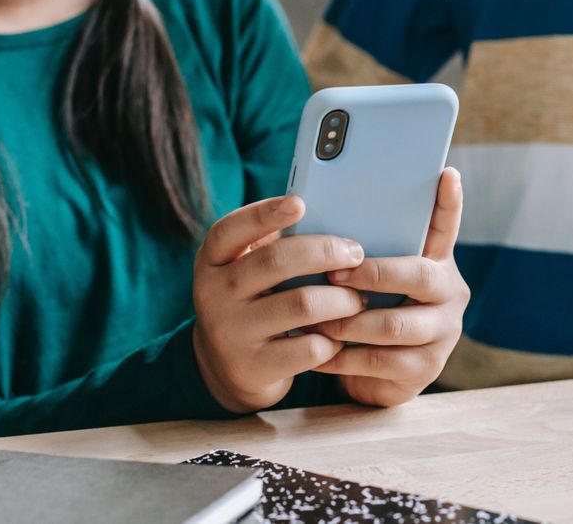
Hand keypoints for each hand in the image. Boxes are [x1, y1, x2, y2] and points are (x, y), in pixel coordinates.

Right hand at [191, 196, 366, 412]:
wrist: (226, 368)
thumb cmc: (252, 303)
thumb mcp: (247, 273)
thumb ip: (274, 247)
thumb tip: (333, 217)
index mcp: (212, 261)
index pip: (230, 230)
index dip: (264, 214)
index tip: (300, 203)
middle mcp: (214, 294)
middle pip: (276, 261)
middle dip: (326, 252)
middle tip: (356, 254)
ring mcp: (232, 333)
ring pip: (303, 304)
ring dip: (342, 298)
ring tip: (359, 298)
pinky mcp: (255, 367)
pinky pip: (310, 347)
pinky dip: (335, 339)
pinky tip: (342, 335)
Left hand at [310, 168, 468, 406]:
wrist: (374, 377)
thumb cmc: (366, 313)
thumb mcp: (369, 281)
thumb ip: (362, 253)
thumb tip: (316, 215)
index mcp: (437, 263)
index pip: (445, 227)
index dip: (448, 202)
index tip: (446, 173)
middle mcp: (450, 294)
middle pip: (419, 276)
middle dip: (372, 274)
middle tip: (333, 275)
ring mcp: (443, 333)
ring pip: (394, 324)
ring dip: (348, 321)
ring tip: (317, 318)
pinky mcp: (427, 370)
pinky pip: (379, 361)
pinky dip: (342, 357)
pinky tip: (317, 351)